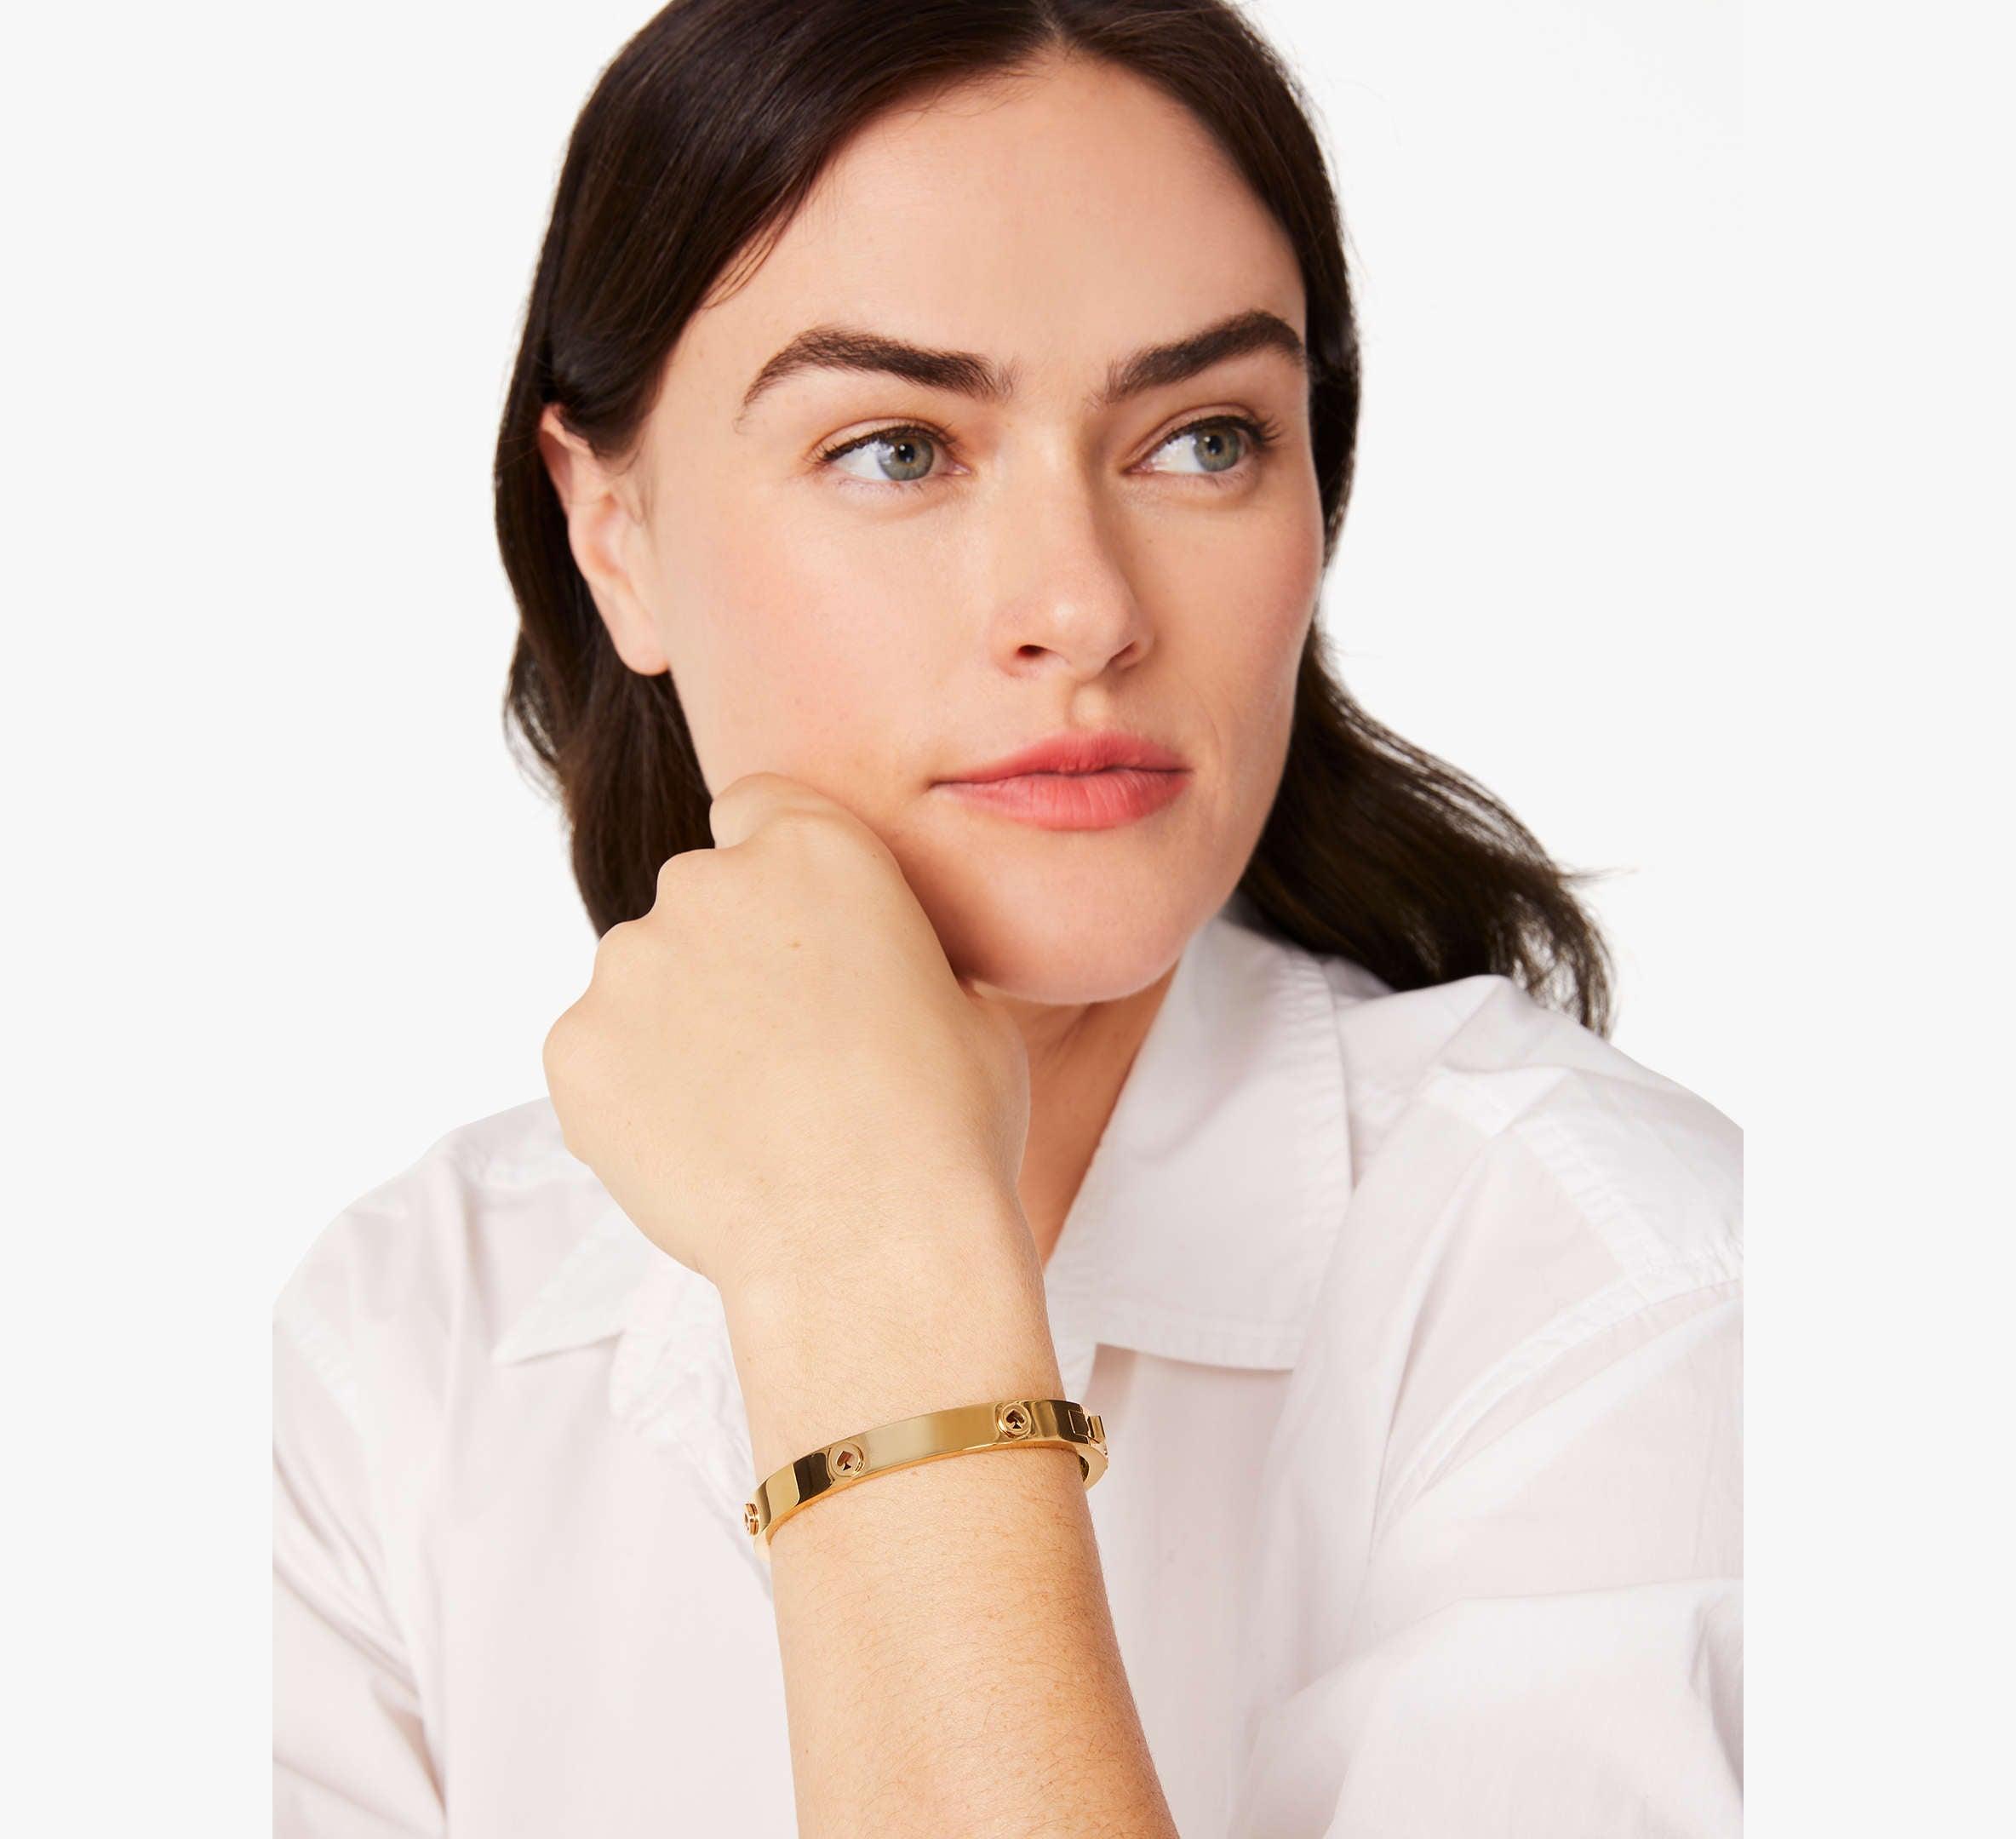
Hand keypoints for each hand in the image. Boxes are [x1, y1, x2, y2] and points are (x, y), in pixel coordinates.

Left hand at [541, 772, 1031, 1301]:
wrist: (872, 1246)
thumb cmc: (948, 1128)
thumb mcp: (965, 1002)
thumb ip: (891, 951)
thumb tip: (871, 969)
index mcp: (815, 846)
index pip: (758, 808)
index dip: (776, 872)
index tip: (794, 935)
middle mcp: (706, 881)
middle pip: (699, 899)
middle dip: (728, 960)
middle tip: (781, 1054)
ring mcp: (629, 964)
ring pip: (643, 982)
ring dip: (677, 1030)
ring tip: (746, 1120)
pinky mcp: (574, 1049)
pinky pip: (597, 1058)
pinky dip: (632, 1097)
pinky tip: (699, 1152)